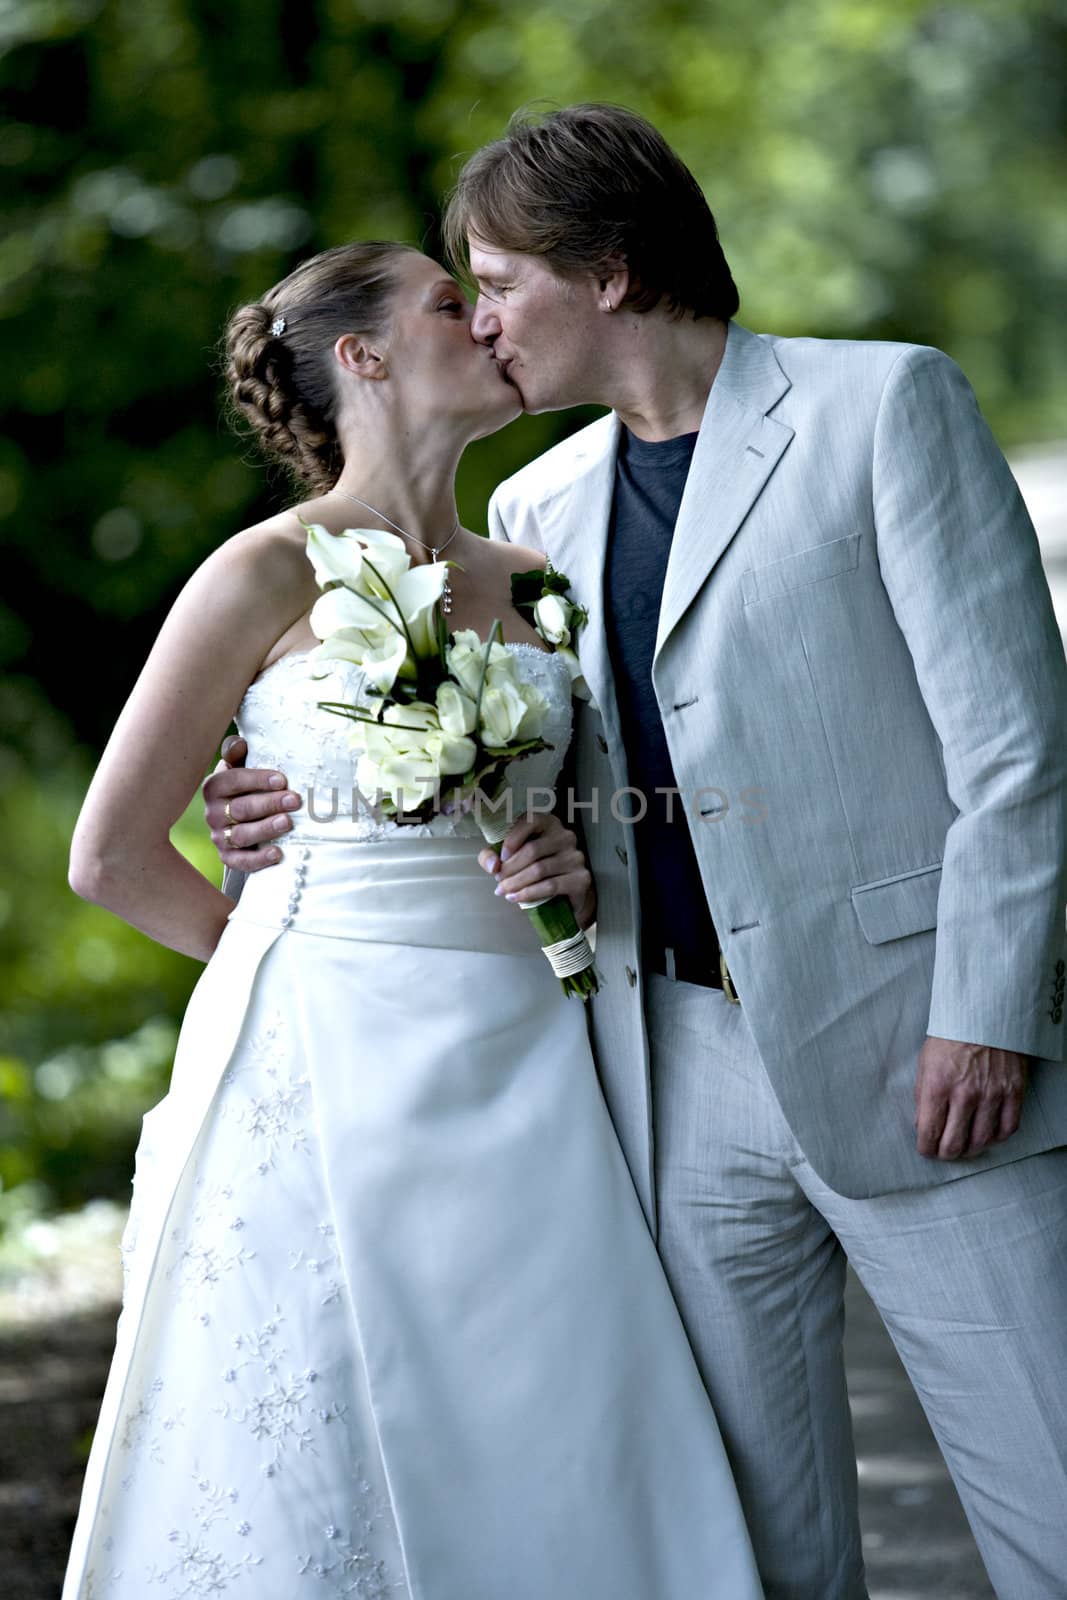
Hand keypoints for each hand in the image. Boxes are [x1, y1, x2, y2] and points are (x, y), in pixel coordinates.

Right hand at [202, 735, 301, 872]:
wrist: (241, 819)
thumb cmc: (246, 787)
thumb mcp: (240, 766)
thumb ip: (237, 753)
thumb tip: (239, 743)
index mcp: (214, 787)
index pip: (232, 781)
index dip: (257, 780)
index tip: (282, 779)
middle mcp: (213, 813)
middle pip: (240, 809)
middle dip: (269, 804)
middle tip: (294, 800)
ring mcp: (219, 836)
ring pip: (241, 835)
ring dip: (266, 829)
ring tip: (288, 822)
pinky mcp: (227, 857)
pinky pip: (240, 862)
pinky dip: (259, 859)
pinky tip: (277, 853)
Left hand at [478, 812, 595, 928]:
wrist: (566, 894)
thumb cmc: (536, 869)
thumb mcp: (511, 858)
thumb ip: (493, 855)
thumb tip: (491, 864)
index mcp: (549, 823)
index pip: (530, 821)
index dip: (511, 840)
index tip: (501, 858)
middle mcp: (565, 836)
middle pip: (532, 850)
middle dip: (510, 868)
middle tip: (498, 880)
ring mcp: (576, 857)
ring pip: (539, 869)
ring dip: (516, 882)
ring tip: (503, 890)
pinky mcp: (581, 878)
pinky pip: (550, 886)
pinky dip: (529, 893)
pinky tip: (515, 897)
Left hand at [914, 1035, 1029, 1160]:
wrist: (984, 1014)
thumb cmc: (951, 1037)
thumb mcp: (925, 1063)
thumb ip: (923, 1097)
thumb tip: (923, 1126)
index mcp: (937, 1086)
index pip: (929, 1133)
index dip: (926, 1149)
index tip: (926, 1150)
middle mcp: (965, 1094)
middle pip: (955, 1144)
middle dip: (946, 1154)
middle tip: (945, 1152)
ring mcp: (992, 1094)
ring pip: (982, 1141)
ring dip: (971, 1149)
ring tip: (966, 1145)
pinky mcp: (1013, 1092)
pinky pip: (1007, 1128)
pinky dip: (997, 1137)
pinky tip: (988, 1134)